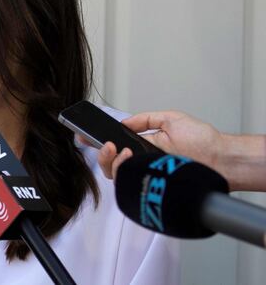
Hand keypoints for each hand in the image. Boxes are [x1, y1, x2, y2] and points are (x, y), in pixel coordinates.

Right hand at [95, 110, 221, 180]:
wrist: (222, 158)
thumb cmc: (203, 141)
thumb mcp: (171, 119)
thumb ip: (145, 120)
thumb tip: (124, 122)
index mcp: (144, 145)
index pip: (115, 145)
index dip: (97, 141)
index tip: (84, 135)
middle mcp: (143, 162)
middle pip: (110, 163)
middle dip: (100, 153)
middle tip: (106, 144)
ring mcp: (147, 175)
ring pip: (116, 175)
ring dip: (111, 162)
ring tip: (119, 151)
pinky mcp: (152, 186)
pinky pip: (129, 183)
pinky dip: (124, 171)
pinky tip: (130, 160)